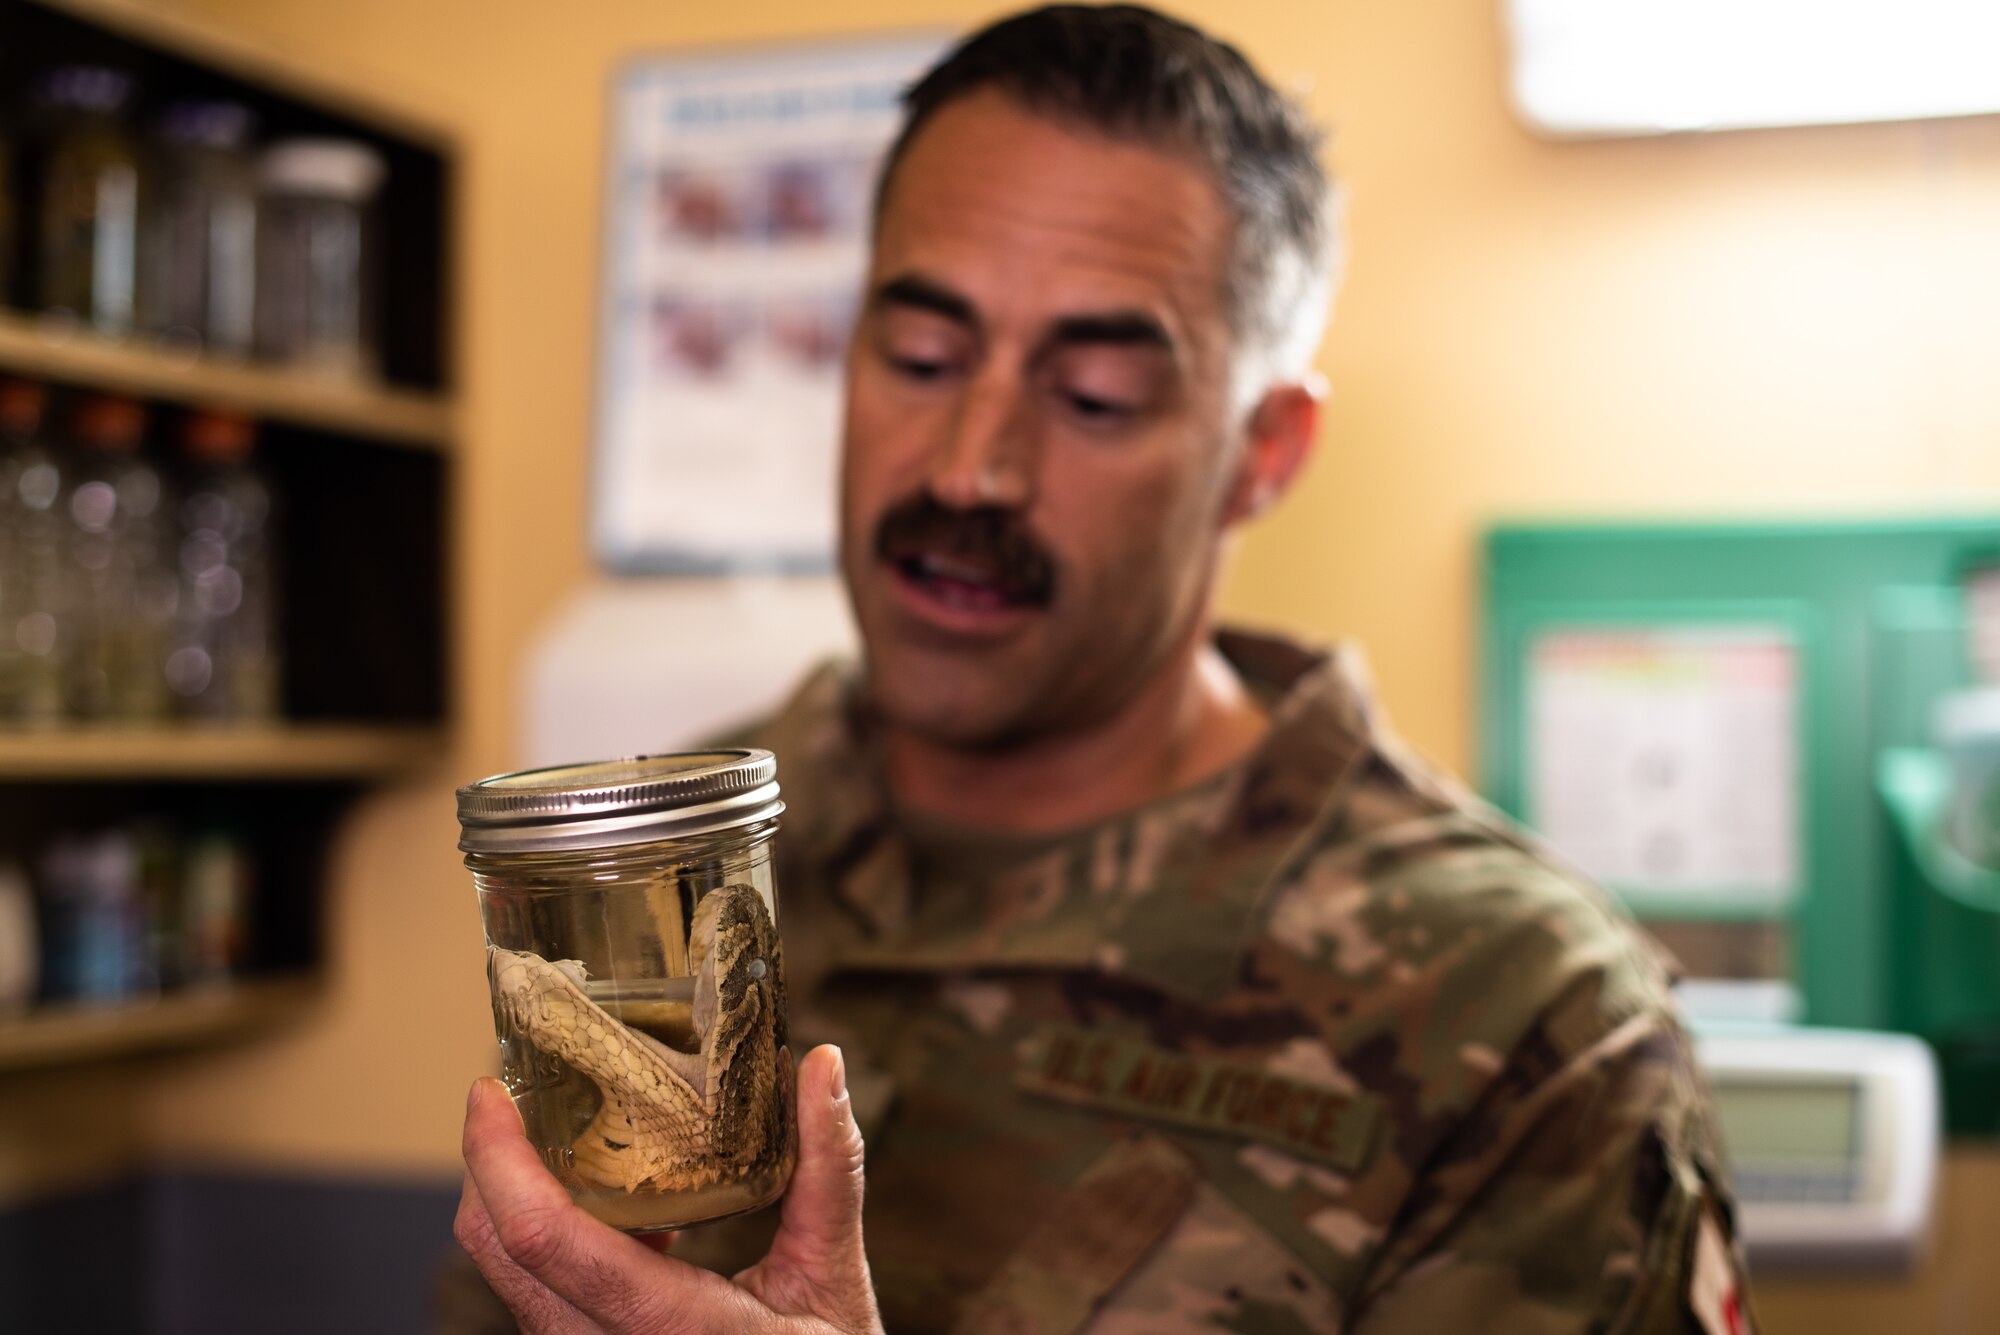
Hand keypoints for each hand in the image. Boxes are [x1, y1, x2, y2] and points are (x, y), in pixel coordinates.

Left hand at [455, 1045, 882, 1334]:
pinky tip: (607, 1202)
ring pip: (504, 1273)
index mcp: (662, 1325)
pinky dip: (543, 1232)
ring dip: (511, 1195)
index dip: (499, 1159)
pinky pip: (532, 1292)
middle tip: (513, 1088)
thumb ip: (829, 1168)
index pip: (543, 1238)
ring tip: (557, 1130)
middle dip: (487, 1161)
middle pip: (497, 1248)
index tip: (492, 1090)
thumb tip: (824, 1062)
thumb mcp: (834, 1274)